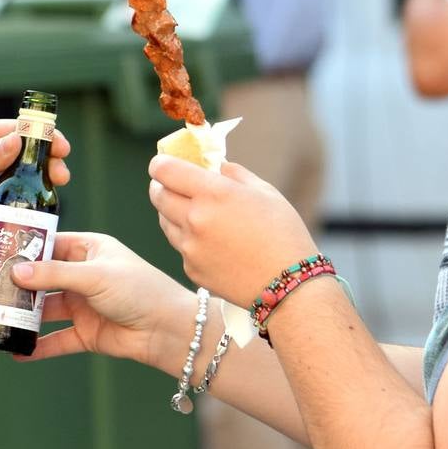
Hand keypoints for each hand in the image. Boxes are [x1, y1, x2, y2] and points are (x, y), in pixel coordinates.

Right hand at [7, 232, 194, 370]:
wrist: (168, 330)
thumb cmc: (140, 290)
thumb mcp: (94, 275)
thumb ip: (54, 274)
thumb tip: (17, 272)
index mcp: (90, 250)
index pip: (49, 245)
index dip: (24, 250)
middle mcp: (84, 276)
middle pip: (43, 278)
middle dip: (19, 285)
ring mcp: (84, 305)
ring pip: (45, 309)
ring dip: (24, 315)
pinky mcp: (86, 333)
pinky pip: (56, 339)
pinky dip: (37, 346)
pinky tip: (17, 351)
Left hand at [147, 155, 317, 308]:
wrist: (289, 286)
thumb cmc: (283, 233)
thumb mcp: (265, 192)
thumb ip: (235, 174)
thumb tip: (217, 165)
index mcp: (212, 193)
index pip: (165, 170)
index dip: (160, 163)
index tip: (162, 163)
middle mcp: (195, 219)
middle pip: (158, 195)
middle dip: (161, 186)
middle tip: (169, 184)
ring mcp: (190, 247)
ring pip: (164, 222)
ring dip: (171, 212)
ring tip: (191, 211)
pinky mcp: (191, 269)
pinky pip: (180, 247)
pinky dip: (188, 240)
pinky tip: (209, 241)